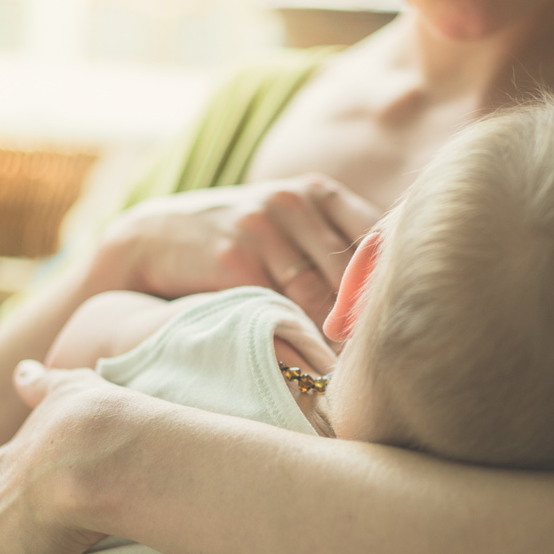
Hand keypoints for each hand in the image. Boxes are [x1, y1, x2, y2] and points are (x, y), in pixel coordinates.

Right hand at [92, 174, 380, 325]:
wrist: (156, 236)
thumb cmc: (240, 237)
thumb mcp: (288, 222)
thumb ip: (333, 242)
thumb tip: (391, 287)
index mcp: (317, 192)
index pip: (374, 234)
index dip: (388, 277)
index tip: (396, 311)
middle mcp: (293, 202)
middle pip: (349, 268)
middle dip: (361, 313)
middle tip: (376, 349)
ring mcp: (261, 227)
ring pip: (316, 292)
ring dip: (331, 331)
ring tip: (345, 362)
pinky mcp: (234, 258)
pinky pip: (277, 305)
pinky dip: (294, 332)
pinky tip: (303, 352)